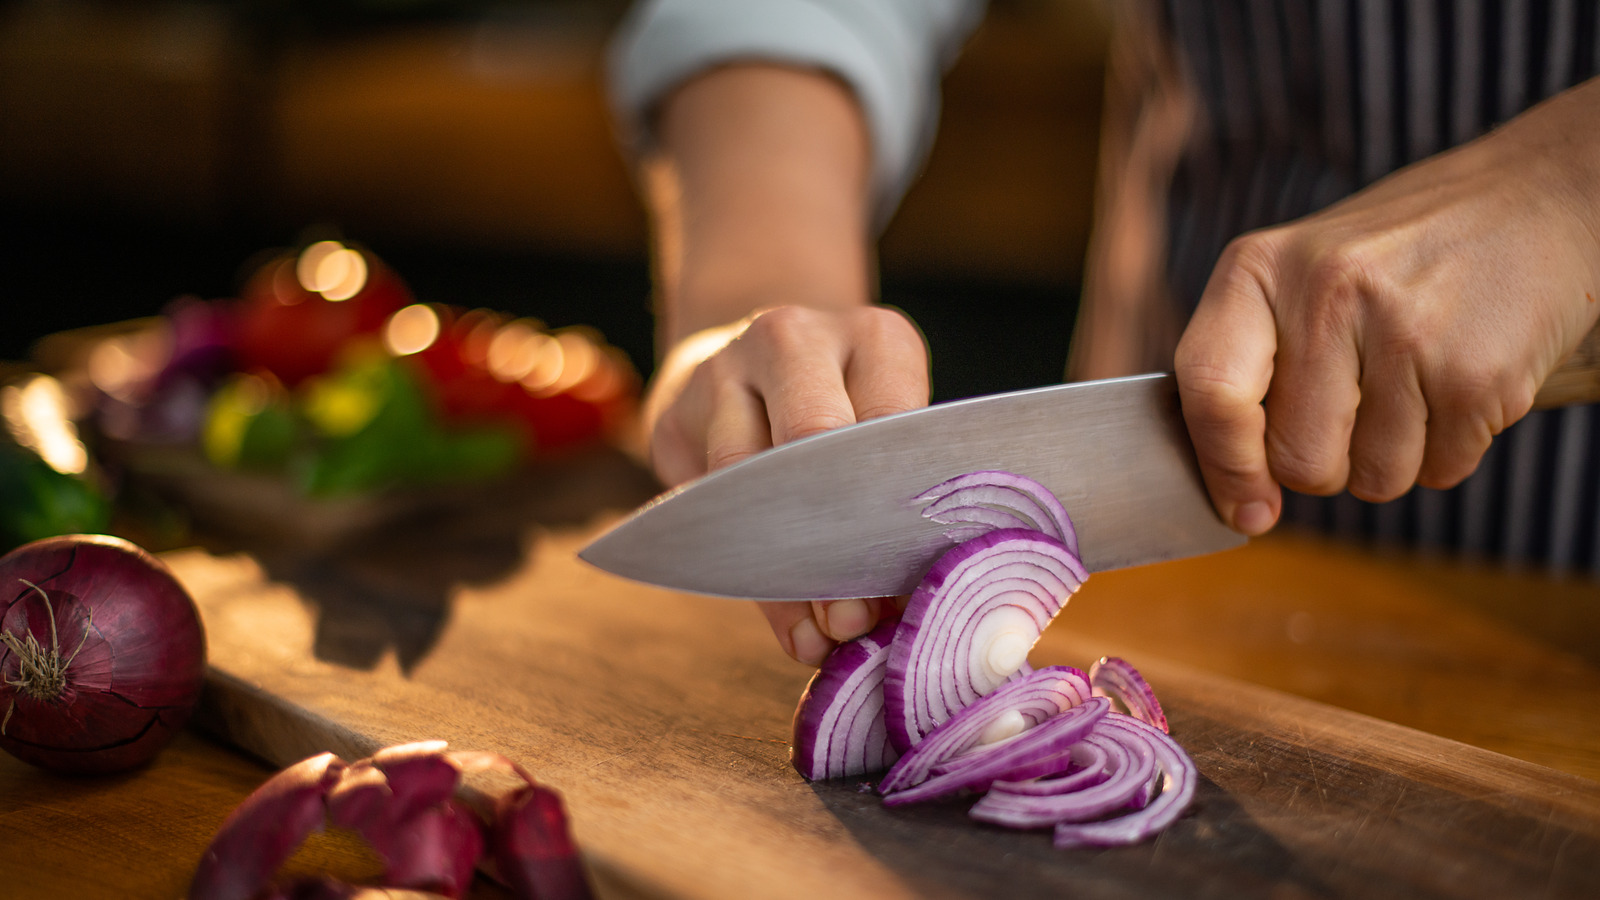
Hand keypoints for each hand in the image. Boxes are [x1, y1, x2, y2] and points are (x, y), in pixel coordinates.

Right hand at [645, 304, 929, 662]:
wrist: (747, 361)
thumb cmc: (845, 413)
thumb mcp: (887, 431)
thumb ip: (896, 504)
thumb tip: (904, 613)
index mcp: (874, 338)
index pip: (892, 419)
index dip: (899, 506)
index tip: (908, 582)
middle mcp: (796, 339)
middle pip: (814, 436)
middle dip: (836, 538)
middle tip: (855, 618)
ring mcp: (725, 369)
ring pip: (748, 475)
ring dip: (787, 571)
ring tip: (820, 635)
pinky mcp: (673, 414)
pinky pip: (708, 505)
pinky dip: (748, 576)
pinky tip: (787, 624)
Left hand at [1176, 80, 1599, 533]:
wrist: (1540, 196)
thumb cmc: (1401, 253)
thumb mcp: (1303, 274)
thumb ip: (1252, 365)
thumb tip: (1235, 490)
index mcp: (1259, 268)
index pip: (1210, 390)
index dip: (1224, 467)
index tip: (1248, 510)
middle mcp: (1326, 293)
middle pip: (1297, 460)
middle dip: (1328, 462)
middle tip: (1360, 406)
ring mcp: (1405, 332)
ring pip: (1372, 479)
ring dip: (1394, 457)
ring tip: (1416, 381)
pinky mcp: (1477, 373)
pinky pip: (1441, 471)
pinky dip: (1451, 449)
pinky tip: (1459, 380)